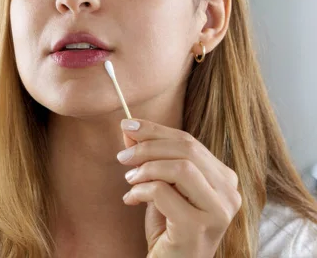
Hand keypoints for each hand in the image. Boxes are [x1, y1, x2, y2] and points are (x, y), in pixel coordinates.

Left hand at [116, 118, 241, 257]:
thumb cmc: (168, 226)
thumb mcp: (160, 185)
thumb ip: (150, 156)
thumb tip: (129, 127)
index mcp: (223, 178)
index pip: (189, 142)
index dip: (155, 130)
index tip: (127, 124)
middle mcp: (229, 193)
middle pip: (186, 150)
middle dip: (147, 147)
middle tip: (122, 157)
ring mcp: (218, 211)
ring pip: (180, 168)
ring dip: (145, 169)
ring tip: (129, 181)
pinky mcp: (198, 227)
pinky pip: (164, 192)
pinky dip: (141, 190)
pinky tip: (132, 199)